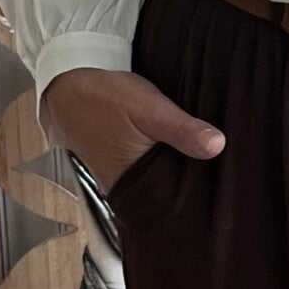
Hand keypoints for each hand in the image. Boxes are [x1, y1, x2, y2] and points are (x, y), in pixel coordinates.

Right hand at [39, 66, 223, 194]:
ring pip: (154, 182)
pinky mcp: (114, 162)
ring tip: (207, 167)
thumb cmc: (104, 97)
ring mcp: (115, 176)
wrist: (66, 82)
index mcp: (130, 184)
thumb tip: (218, 146)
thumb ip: (182, 130)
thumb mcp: (149, 108)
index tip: (222, 195)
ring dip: (175, 174)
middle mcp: (121, 187)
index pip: (172, 206)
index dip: (197, 200)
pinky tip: (176, 154)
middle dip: (189, 188)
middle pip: (164, 196)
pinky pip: (143, 170)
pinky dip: (159, 164)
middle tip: (221, 180)